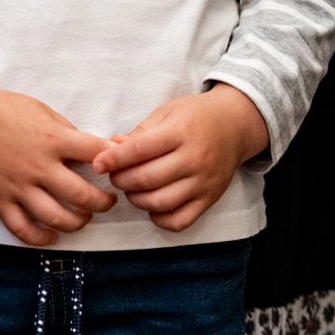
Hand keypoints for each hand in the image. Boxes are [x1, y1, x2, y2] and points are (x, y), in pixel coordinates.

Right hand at [0, 81, 116, 246]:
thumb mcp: (41, 110)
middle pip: (83, 196)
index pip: (97, 155)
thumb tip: (89, 150)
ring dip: (78, 223)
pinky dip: (41, 238)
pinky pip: (22, 229)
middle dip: (103, 203)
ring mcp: (18, 186)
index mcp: (53, 140)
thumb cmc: (1, 109)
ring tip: (84, 217)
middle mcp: (39, 167)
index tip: (116, 167)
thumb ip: (66, 131)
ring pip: (57, 218)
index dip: (114, 162)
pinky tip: (52, 236)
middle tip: (107, 201)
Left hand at [92, 84, 268, 232]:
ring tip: (132, 188)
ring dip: (136, 199)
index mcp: (181, 132)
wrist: (236, 125)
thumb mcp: (167, 112)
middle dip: (121, 180)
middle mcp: (195, 158)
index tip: (97, 164)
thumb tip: (110, 149)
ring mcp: (204, 181)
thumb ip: (138, 133)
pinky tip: (152, 205)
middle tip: (115, 175)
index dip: (113, 159)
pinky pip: (179, 221)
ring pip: (160, 202)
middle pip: (146, 179)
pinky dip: (159, 218)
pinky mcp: (209, 199)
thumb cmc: (195, 116)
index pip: (139, 150)